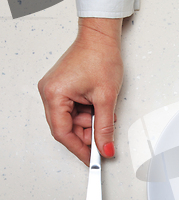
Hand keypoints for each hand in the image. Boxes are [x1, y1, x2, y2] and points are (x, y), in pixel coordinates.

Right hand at [38, 18, 123, 165]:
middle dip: (87, 135)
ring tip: (106, 115)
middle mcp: (50, 92)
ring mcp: (55, 90)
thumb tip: (106, 148)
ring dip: (90, 123)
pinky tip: (100, 109)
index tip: (92, 160)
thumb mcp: (106, 98)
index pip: (63, 133)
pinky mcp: (63, 89)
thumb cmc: (101, 58)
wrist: (101, 39)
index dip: (79, 149)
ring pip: (72, 120)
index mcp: (54, 94)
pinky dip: (88, 114)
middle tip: (104, 140)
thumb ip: (105, 128)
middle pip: (66, 128)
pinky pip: (74, 110)